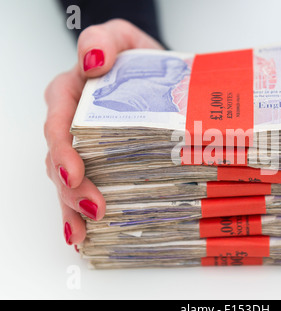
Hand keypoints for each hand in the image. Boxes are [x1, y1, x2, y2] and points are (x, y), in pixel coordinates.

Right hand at [44, 19, 163, 245]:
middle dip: (71, 189)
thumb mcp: (123, 39)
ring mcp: (86, 148)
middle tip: (93, 210)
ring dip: (73, 209)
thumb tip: (93, 60)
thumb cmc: (134, 59)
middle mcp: (72, 125)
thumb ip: (104, 41)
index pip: (58, 123)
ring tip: (84, 233)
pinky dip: (84, 212)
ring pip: (69, 182)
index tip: (74, 174)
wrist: (156, 75)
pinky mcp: (102, 164)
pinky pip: (88, 188)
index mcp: (71, 96)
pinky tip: (88, 234)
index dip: (62, 150)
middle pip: (60, 160)